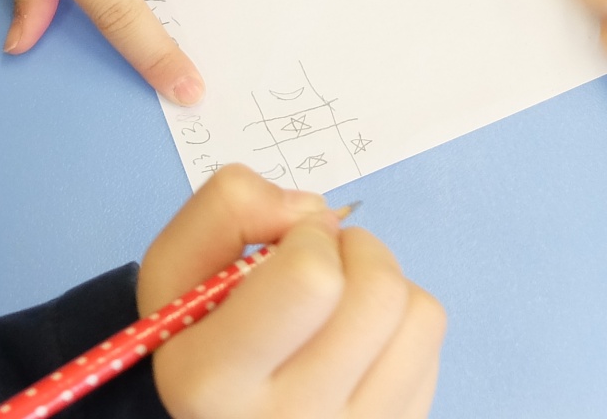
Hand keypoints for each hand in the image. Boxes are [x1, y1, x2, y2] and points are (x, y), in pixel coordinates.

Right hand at [142, 167, 444, 418]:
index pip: (311, 279)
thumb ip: (226, 209)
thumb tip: (315, 211)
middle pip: (378, 293)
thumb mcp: (175, 268)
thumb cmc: (199, 334)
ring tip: (340, 299)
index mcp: (215, 381)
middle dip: (355, 250)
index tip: (285, 247)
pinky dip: (402, 322)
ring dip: (384, 282)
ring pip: (420, 316)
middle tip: (320, 263)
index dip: (308, 237)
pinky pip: (431, 348)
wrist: (224, 415)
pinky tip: (358, 339)